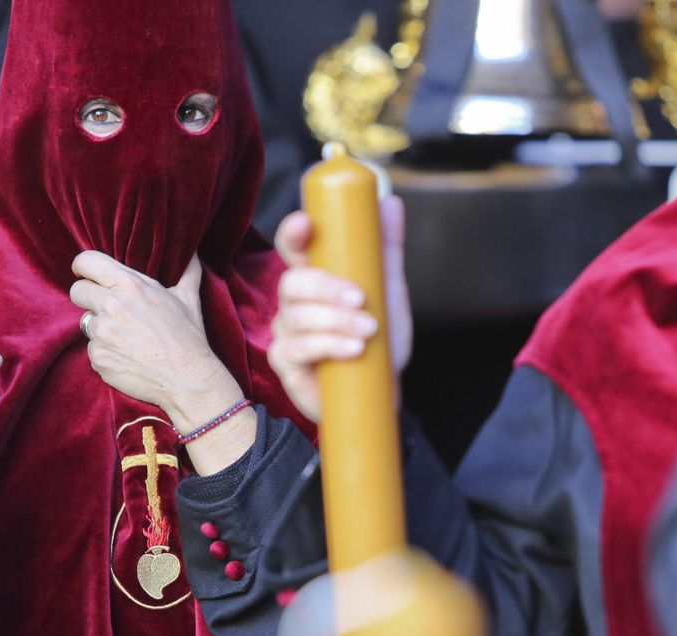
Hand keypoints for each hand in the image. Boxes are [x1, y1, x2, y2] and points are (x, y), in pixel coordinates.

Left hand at [70, 251, 244, 427]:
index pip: (86, 262)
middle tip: (108, 308)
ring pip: (87, 323)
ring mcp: (101, 334)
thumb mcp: (189, 299)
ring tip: (128, 338)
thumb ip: (186, 271)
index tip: (85, 273)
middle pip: (78, 291)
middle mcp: (111, 306)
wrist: (188, 380)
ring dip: (101, 328)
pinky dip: (106, 352)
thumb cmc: (189, 338)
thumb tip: (192, 252)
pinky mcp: (98, 358)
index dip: (82, 267)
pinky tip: (127, 357)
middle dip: (89, 297)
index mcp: (130, 286)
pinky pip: (93, 349)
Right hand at [268, 195, 411, 422]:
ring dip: (335, 321)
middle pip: (292, 281)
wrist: (383, 392)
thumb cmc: (379, 341)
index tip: (306, 223)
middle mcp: (295, 303)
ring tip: (369, 331)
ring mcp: (286, 333)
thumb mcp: (388, 292)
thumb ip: (386, 249)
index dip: (293, 232)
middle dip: (325, 287)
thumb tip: (390, 203)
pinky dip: (327, 346)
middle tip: (360, 299)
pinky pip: (297, 348)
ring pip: (296, 317)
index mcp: (315, 278)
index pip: (293, 247)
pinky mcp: (286, 364)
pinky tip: (353, 350)